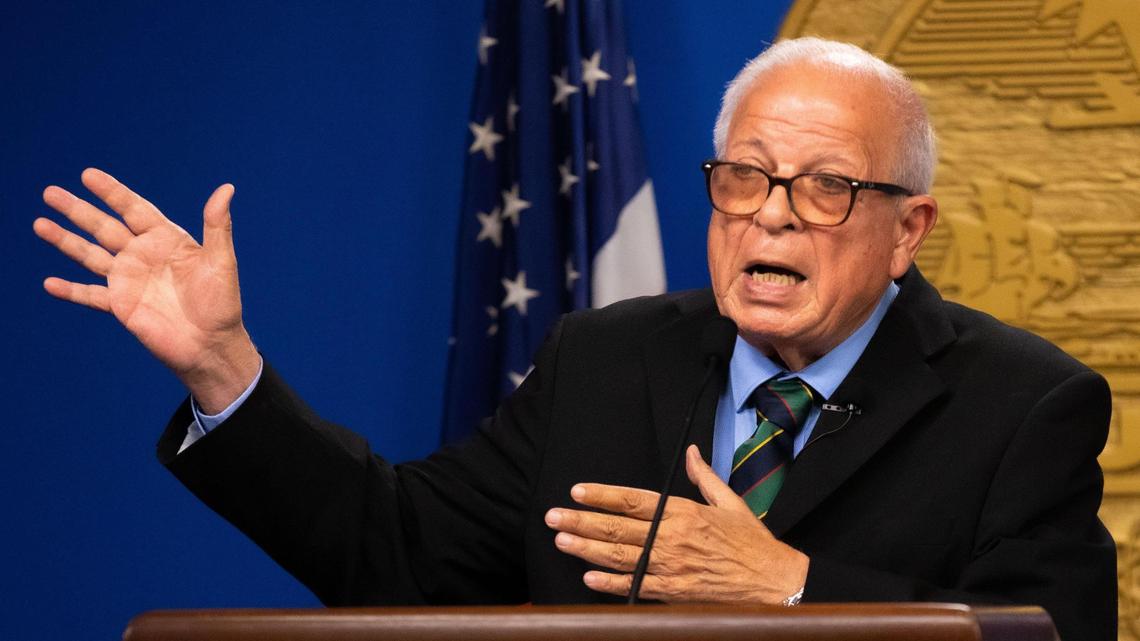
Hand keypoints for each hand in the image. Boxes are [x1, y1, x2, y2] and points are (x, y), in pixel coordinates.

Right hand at [34, 168, 259, 411]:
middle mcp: (143, 256)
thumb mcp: (221, 261)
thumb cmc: (222, 303)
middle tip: (50, 192)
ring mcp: (129, 280)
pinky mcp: (121, 305)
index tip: (88, 174)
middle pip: (104, 227)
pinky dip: (70, 290)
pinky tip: (49, 283)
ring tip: (39, 223)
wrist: (212, 345)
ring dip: (65, 241)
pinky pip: (90, 295)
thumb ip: (217, 225)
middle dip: (77, 210)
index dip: (112, 192)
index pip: (134, 209)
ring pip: (90, 255)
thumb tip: (227, 189)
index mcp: (166, 240)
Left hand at [545, 445, 808, 602]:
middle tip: (553, 517)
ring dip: (586, 549)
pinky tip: (589, 577)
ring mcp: (672, 567)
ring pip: (620, 557)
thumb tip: (691, 453)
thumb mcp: (730, 503)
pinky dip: (611, 584)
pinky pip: (636, 587)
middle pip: (617, 529)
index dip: (602, 496)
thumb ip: (705, 478)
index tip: (577, 491)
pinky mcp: (675, 592)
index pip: (633, 501)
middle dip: (581, 522)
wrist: (776, 582)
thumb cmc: (753, 543)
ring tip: (561, 541)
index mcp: (684, 513)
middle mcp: (673, 538)